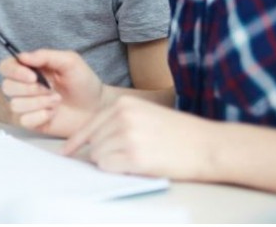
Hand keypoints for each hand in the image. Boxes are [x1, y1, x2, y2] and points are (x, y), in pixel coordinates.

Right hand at [0, 49, 103, 136]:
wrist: (96, 108)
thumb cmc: (84, 83)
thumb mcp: (69, 61)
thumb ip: (46, 55)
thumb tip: (22, 56)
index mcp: (30, 68)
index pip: (6, 67)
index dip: (14, 71)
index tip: (33, 76)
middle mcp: (25, 86)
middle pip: (7, 86)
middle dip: (30, 89)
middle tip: (50, 89)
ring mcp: (27, 105)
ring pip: (15, 104)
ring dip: (39, 102)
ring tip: (56, 100)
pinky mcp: (32, 122)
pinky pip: (24, 120)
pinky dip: (41, 116)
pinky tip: (53, 113)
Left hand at [63, 96, 214, 180]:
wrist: (209, 145)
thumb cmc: (180, 134)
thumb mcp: (146, 115)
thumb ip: (119, 122)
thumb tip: (92, 142)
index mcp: (124, 104)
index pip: (90, 125)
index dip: (76, 142)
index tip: (66, 153)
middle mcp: (122, 117)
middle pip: (93, 143)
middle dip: (102, 154)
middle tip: (127, 157)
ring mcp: (128, 136)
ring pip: (98, 156)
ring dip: (112, 163)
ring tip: (137, 159)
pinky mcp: (135, 157)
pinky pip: (108, 167)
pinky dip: (117, 171)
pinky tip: (136, 166)